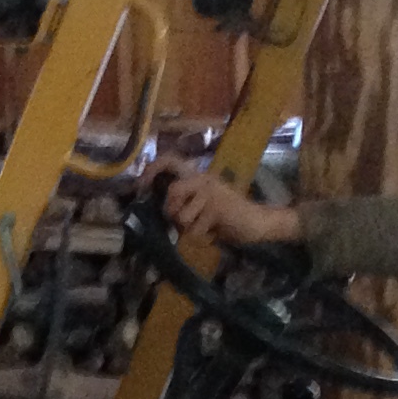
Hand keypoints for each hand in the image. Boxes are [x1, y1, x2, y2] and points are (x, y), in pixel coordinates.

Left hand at [157, 166, 300, 249]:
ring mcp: (211, 192)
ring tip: (207, 226)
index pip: (171, 161)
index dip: (152, 169)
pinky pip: (195, 230)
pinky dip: (202, 237)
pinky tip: (215, 232)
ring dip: (191, 230)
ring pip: (181, 217)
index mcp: (198, 176)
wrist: (257, 223)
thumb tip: (159, 209)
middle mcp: (203, 178)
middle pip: (172, 194)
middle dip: (174, 214)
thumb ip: (182, 203)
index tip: (140, 185)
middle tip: (190, 222)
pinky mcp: (218, 207)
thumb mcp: (201, 206)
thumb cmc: (227, 217)